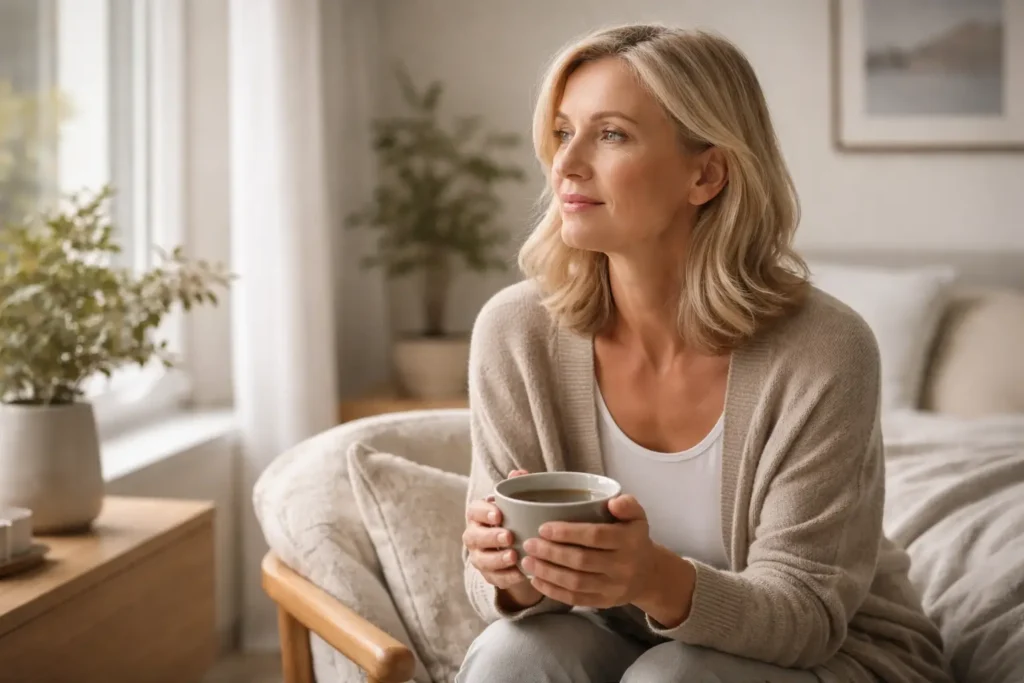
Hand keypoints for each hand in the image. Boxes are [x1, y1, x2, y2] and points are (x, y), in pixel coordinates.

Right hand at [463, 470, 542, 608]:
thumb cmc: (516, 518)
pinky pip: (494, 578)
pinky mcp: (489, 575)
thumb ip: (517, 487)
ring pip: (482, 560)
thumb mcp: (518, 502)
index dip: (484, 513)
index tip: (499, 514)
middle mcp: (474, 535)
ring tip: (513, 557)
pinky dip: (506, 577)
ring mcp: (479, 557)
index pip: (474, 511)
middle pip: (475, 537)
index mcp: (478, 514)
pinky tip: (520, 574)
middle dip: (490, 537)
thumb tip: (519, 473)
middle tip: (509, 536)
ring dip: (497, 559)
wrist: (519, 546)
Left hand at [521, 494, 662, 609]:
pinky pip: (576, 599)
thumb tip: (612, 502)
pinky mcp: (605, 603)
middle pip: (581, 561)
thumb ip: (627, 505)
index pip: (595, 536)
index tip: (543, 528)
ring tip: (527, 561)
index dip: (567, 533)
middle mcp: (623, 566)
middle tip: (529, 544)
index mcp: (629, 541)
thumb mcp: (637, 517)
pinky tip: (536, 580)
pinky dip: (553, 591)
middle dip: (551, 553)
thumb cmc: (634, 538)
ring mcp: (614, 587)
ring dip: (548, 573)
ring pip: (576, 582)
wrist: (649, 574)